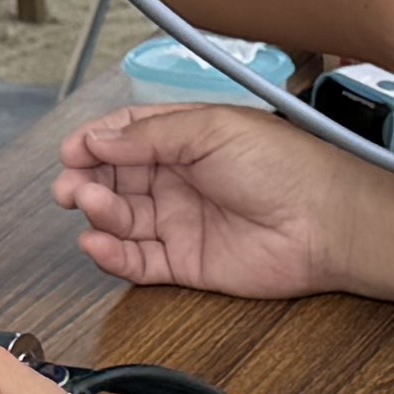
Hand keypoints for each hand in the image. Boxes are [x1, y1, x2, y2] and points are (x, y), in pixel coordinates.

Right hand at [52, 100, 360, 300]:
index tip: (71, 151)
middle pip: (115, 179)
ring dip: (97, 212)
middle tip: (68, 186)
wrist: (324, 221)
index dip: (95, 142)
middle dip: (85, 180)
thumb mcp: (212, 130)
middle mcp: (179, 178)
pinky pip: (137, 261)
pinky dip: (111, 254)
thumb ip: (151, 136)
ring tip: (88, 205)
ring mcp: (180, 221)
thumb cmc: (285, 166)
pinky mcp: (185, 263)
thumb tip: (99, 138)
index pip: (126, 136)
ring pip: (120, 219)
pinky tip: (97, 243)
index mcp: (186, 138)